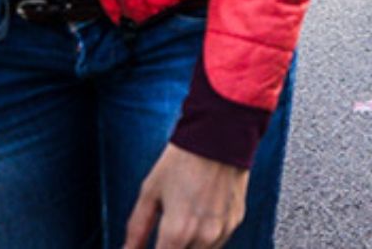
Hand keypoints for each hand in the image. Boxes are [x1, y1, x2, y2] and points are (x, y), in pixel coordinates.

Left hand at [122, 144, 248, 248]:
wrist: (221, 134)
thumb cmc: (182, 160)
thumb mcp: (150, 192)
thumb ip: (136, 229)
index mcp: (177, 232)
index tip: (144, 248)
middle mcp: (203, 236)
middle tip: (162, 237)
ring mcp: (222, 230)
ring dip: (186, 248)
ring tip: (181, 224)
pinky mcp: (235, 221)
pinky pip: (216, 242)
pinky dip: (204, 239)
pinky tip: (197, 218)